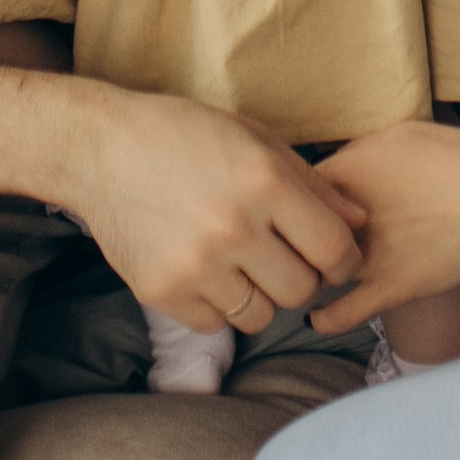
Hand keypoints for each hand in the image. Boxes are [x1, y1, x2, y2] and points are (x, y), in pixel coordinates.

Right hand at [61, 86, 363, 338]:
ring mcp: (197, 265)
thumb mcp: (255, 139)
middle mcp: (235, 228)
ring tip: (241, 263)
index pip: (335, 251)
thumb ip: (312, 184)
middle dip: (301, 278)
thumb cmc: (184, 135)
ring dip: (260, 296)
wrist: (100, 149)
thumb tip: (359, 223)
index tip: (333, 258)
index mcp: (265, 182)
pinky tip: (205, 271)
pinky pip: (216, 324)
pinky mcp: (163, 292)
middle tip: (282, 258)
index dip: (343, 260)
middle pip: (302, 291)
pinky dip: (218, 305)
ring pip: (261, 316)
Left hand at [311, 120, 459, 334]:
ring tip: (304, 275)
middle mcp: (343, 219)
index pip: (294, 187)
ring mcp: (363, 258)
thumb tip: (342, 162)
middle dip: (295, 234)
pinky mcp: (387, 289)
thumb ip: (360, 151)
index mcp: (343, 174)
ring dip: (309, 273)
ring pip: (315, 271)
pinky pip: (344, 313)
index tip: (299, 203)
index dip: (293, 196)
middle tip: (298, 238)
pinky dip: (326, 319)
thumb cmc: (452, 158)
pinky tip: (315, 319)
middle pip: (296, 231)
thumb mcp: (398, 133)